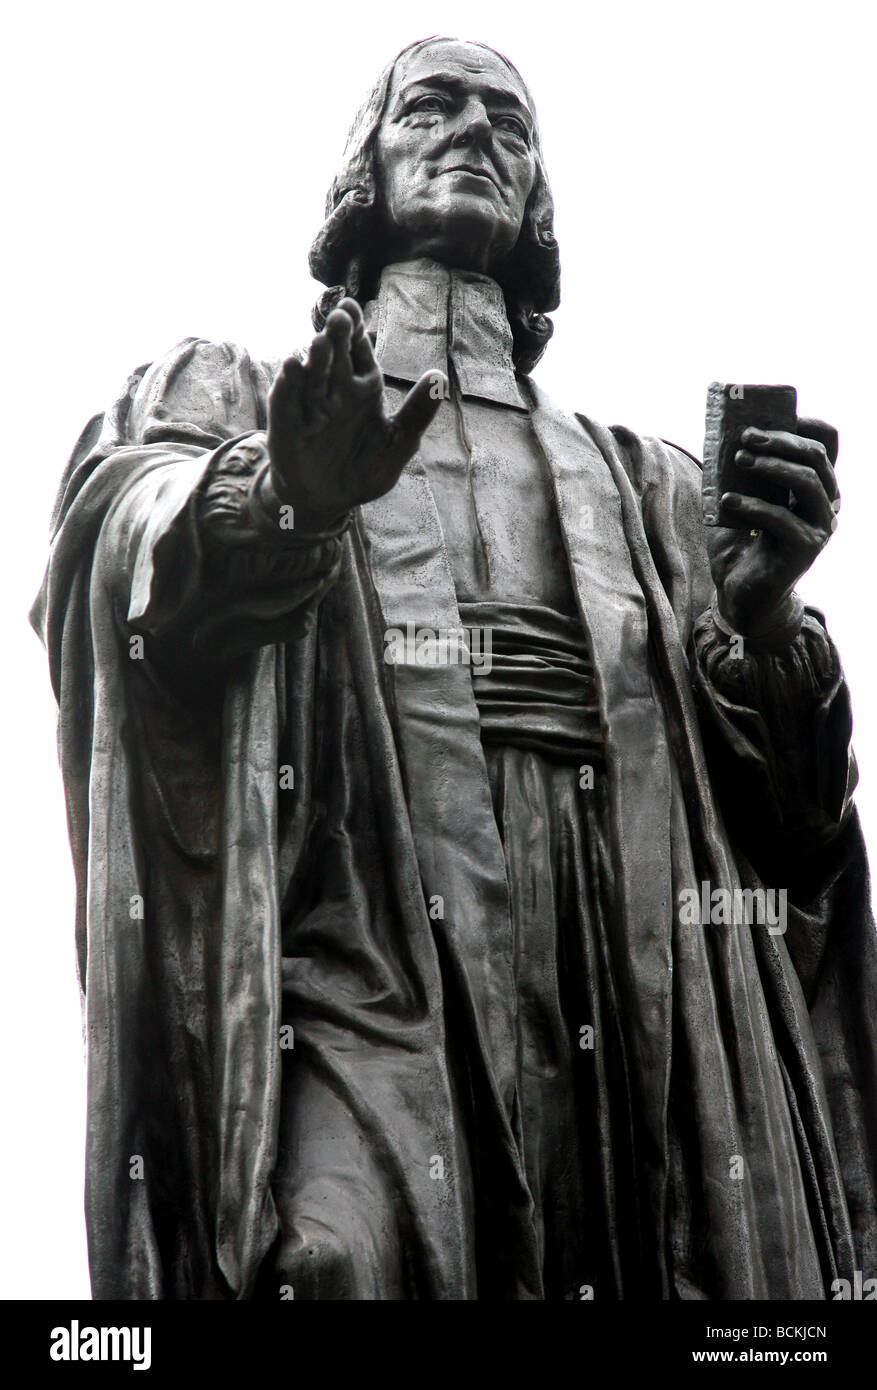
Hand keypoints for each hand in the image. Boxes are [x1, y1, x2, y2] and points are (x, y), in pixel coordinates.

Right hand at [266, 298, 444, 530]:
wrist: (328, 499)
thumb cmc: (365, 469)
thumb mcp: (399, 442)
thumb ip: (418, 413)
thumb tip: (440, 377)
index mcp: (362, 387)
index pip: (357, 350)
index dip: (354, 330)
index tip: (352, 307)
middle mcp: (333, 390)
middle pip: (334, 356)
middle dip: (336, 337)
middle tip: (340, 317)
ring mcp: (308, 406)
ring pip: (312, 377)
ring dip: (314, 359)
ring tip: (319, 342)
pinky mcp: (286, 426)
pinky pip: (287, 403)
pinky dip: (288, 386)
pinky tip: (291, 367)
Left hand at [706, 417, 839, 636]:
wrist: (741, 593)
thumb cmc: (741, 544)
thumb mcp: (742, 499)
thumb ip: (742, 473)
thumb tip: (727, 438)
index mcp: (815, 486)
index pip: (827, 445)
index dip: (807, 424)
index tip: (777, 415)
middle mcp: (826, 503)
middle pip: (816, 458)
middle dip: (781, 441)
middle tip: (746, 436)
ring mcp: (820, 526)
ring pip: (806, 482)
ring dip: (771, 466)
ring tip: (738, 460)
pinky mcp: (805, 548)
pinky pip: (781, 518)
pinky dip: (752, 505)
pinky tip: (727, 500)